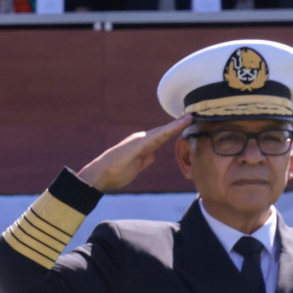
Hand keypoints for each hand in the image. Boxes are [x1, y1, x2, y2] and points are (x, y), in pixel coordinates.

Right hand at [74, 114, 191, 193]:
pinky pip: (160, 134)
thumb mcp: (135, 169)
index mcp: (140, 147)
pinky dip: (172, 128)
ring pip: (163, 131)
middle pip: (164, 132)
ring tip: (191, 116)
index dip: (173, 132)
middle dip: (178, 125)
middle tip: (193, 116)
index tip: (187, 125)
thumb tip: (153, 155)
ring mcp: (140, 139)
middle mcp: (141, 140)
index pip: (161, 138)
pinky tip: (183, 123)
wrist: (100, 176)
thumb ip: (144, 161)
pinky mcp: (140, 142)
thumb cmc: (114, 174)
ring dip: (178, 124)